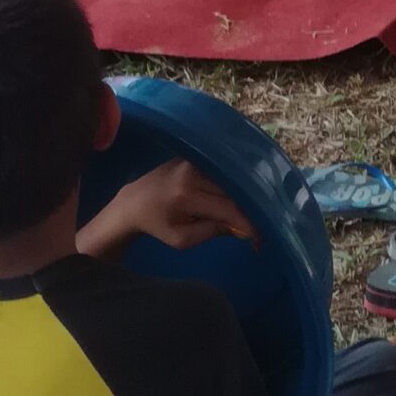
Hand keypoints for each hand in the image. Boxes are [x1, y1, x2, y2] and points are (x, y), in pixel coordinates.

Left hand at [77, 157, 257, 258]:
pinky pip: (222, 171)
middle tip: (260, 227)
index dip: (247, 223)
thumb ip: (212, 232)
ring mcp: (195, 160)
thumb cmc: (158, 224)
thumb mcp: (182, 239)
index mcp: (187, 195)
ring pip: (230, 180)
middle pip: (233, 191)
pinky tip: (241, 197)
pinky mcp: (197, 156)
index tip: (260, 238)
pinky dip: (233, 185)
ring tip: (252, 213)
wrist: (135, 201)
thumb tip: (242, 227)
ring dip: (243, 196)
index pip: (227, 208)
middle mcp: (193, 172)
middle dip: (249, 210)